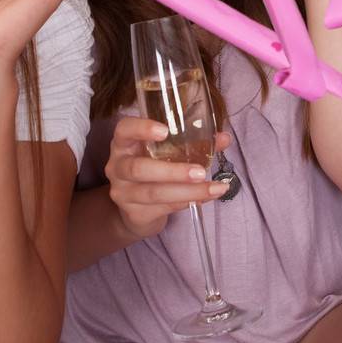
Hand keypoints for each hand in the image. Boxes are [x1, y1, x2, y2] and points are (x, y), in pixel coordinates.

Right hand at [104, 116, 234, 240]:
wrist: (136, 210)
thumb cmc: (154, 169)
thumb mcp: (166, 153)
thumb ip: (193, 143)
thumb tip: (224, 138)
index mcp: (124, 144)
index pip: (124, 130)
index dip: (141, 128)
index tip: (165, 130)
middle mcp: (117, 167)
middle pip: (139, 168)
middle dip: (173, 171)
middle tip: (200, 172)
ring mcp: (123, 193)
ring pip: (154, 193)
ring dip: (188, 191)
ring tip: (214, 188)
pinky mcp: (134, 213)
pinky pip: (162, 207)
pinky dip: (187, 202)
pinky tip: (205, 197)